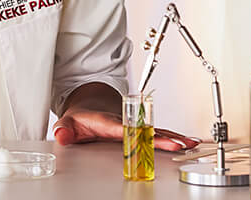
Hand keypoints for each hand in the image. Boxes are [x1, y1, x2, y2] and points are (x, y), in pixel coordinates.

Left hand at [52, 108, 200, 150]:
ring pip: (156, 130)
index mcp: (107, 122)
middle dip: (163, 137)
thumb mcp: (68, 122)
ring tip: (190, 143)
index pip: (123, 129)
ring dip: (174, 136)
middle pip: (146, 130)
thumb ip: (64, 130)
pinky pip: (159, 131)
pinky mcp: (140, 127)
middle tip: (179, 145)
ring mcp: (134, 124)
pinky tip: (189, 141)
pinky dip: (174, 136)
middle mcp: (125, 121)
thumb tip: (61, 136)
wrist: (89, 104)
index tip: (145, 137)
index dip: (136, 134)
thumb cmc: (81, 117)